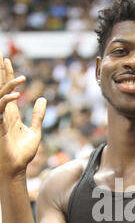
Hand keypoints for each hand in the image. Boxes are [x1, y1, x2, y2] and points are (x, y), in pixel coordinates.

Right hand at [0, 53, 46, 180]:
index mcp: (10, 113)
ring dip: (8, 85)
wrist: (16, 168)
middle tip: (1, 55)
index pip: (6, 89)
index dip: (7, 74)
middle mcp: (2, 112)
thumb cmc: (24, 153)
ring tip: (21, 79)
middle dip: (0, 71)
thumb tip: (42, 99)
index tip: (6, 59)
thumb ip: (38, 115)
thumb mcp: (35, 131)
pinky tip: (17, 95)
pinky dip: (7, 99)